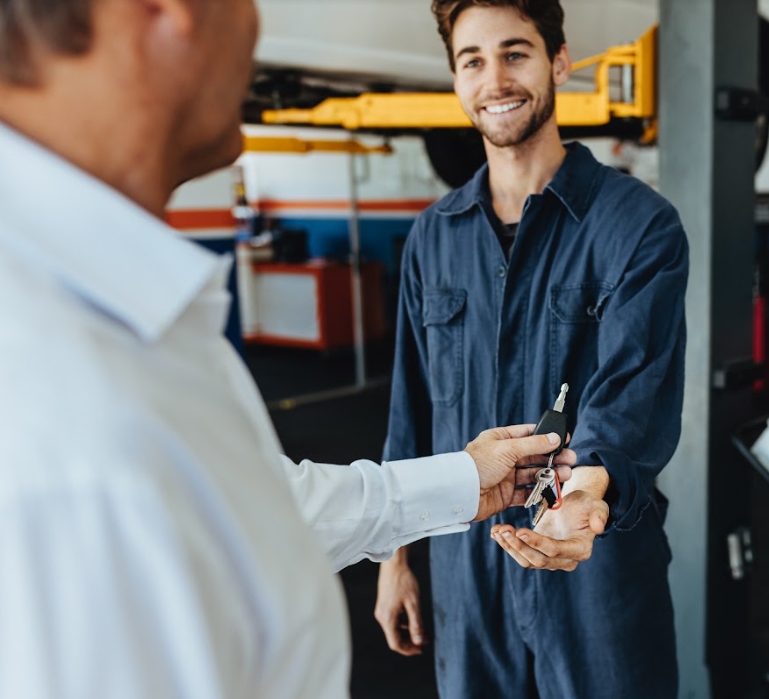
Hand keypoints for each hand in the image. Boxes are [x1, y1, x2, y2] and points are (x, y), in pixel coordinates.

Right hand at [375, 553, 424, 655]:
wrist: (394, 564)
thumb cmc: (404, 582)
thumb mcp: (414, 604)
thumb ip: (416, 624)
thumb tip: (419, 642)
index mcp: (387, 618)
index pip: (395, 643)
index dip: (409, 650)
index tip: (421, 650)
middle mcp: (381, 617)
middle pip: (394, 638)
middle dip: (410, 641)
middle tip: (425, 641)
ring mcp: (381, 611)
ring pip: (394, 629)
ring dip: (407, 633)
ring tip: (423, 631)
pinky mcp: (384, 605)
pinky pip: (393, 621)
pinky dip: (403, 624)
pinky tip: (414, 620)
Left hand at [464, 424, 576, 520]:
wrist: (461, 493)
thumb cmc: (477, 465)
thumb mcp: (507, 449)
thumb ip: (533, 444)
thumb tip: (554, 437)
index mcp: (500, 440)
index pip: (527, 434)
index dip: (546, 436)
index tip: (564, 438)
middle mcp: (503, 457)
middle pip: (534, 456)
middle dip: (553, 457)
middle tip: (571, 459)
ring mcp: (505, 476)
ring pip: (533, 474)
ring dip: (550, 474)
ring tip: (566, 475)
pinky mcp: (506, 495)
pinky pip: (527, 493)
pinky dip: (540, 492)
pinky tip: (553, 490)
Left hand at [490, 469, 609, 570]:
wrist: (576, 506)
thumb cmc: (587, 505)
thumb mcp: (596, 505)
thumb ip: (599, 515)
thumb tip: (598, 528)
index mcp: (580, 549)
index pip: (556, 551)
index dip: (538, 543)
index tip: (520, 530)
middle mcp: (565, 559)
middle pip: (538, 559)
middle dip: (519, 546)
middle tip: (503, 530)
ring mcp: (550, 558)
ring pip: (526, 559)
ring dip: (510, 547)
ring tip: (496, 531)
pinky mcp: (537, 552)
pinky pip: (521, 553)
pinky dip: (507, 544)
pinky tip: (495, 532)